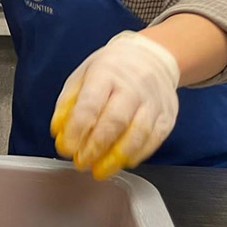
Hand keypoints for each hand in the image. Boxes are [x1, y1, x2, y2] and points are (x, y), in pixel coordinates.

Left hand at [51, 31, 179, 179]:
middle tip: (81, 163)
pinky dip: (138, 154)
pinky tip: (123, 162)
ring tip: (99, 170)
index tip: (66, 148)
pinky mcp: (167, 115)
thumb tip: (58, 132)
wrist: (151, 57)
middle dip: (95, 147)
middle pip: (115, 121)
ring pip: (138, 133)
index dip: (76, 130)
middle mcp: (133, 86)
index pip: (90, 105)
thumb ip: (68, 103)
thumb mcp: (82, 75)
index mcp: (106, 73)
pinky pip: (154, 139)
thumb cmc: (111, 69)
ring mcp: (154, 101)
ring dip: (116, 157)